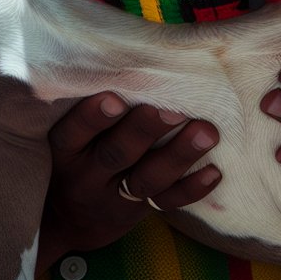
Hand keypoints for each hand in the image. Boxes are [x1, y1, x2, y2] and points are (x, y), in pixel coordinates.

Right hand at [39, 94, 220, 268]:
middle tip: (174, 109)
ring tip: (207, 132)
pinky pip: (167, 204)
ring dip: (178, 155)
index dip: (93, 117)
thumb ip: (91, 109)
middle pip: (116, 154)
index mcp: (66, 150)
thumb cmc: (76, 155)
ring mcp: (114, 197)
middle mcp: (87, 175)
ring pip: (146, 180)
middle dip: (145, 130)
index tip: (115, 98)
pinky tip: (214, 171)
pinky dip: (192, 189)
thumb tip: (130, 60)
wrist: (72, 219)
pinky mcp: (139, 212)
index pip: (73, 133)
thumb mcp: (70, 137)